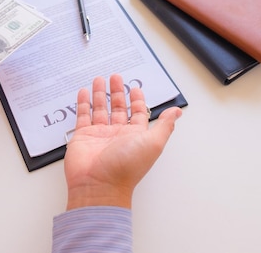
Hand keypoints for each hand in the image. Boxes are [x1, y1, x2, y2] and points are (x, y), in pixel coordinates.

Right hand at [64, 75, 181, 209]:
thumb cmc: (127, 167)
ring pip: (100, 109)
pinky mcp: (83, 136)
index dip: (137, 100)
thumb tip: (177, 112)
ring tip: (99, 79)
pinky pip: (83, 116)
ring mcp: (99, 135)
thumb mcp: (153, 143)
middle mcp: (117, 134)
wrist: (99, 185)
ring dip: (100, 94)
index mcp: (135, 136)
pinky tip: (84, 92)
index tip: (135, 88)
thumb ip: (165, 125)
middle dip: (117, 92)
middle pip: (118, 108)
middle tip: (115, 76)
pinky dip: (83, 104)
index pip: (137, 113)